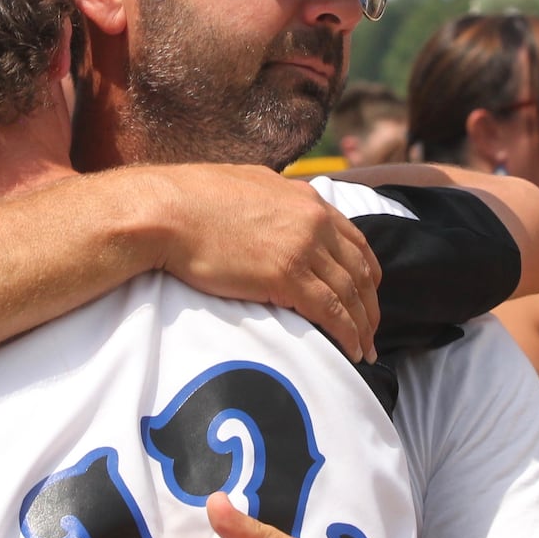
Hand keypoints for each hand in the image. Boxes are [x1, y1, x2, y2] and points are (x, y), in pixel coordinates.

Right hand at [148, 165, 381, 361]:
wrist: (167, 210)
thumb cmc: (192, 199)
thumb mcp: (247, 185)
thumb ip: (273, 200)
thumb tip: (274, 207)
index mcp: (306, 199)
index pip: (354, 240)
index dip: (366, 272)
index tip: (366, 295)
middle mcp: (313, 221)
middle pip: (359, 269)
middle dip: (369, 304)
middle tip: (371, 330)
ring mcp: (303, 248)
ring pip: (350, 293)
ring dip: (363, 325)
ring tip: (365, 349)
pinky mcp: (287, 276)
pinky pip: (331, 311)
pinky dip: (347, 334)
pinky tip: (352, 352)